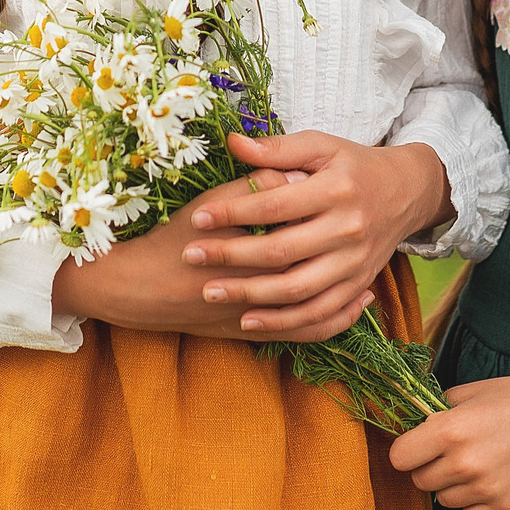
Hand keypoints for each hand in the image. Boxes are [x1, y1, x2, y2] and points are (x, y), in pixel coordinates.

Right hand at [50, 181, 371, 339]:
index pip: (304, 225)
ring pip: (320, 303)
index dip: (327, 206)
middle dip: (341, 246)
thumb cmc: (173, 240)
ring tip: (372, 272)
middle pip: (318, 266)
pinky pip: (307, 332)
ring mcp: (262, 314)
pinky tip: (353, 306)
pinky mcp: (256, 334)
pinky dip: (335, 321)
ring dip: (348, 288)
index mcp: (257, 245)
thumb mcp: (213, 204)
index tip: (346, 187)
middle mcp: (264, 285)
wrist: (138, 288)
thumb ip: (256, 184)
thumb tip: (297, 175)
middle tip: (367, 223)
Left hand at [179, 132, 450, 340]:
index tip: (198, 219)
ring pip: (298, 290)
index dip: (233, 213)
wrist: (405, 193)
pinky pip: (320, 314)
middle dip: (231, 256)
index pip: (275, 205)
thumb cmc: (352, 165)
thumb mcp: (321, 146)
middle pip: (281, 251)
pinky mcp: (358, 286)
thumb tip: (233, 142)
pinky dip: (284, 322)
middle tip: (191, 257)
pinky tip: (249, 319)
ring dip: (251, 295)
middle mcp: (349, 230)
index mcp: (337, 190)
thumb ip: (278, 148)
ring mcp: (356, 263)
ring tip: (210, 292)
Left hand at [387, 371, 509, 509]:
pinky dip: (475, 504)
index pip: (400, 458)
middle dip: (430, 467)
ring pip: (444, 501)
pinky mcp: (507, 507)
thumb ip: (439, 411)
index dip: (408, 451)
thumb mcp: (472, 392)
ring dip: (454, 486)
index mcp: (450, 429)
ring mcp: (486, 488)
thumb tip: (416, 427)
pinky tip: (492, 481)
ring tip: (479, 464)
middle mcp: (464, 462)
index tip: (419, 447)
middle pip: (420, 481)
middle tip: (452, 453)